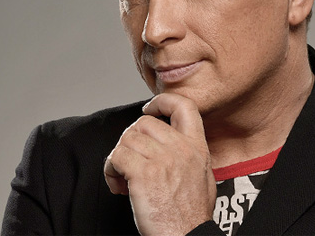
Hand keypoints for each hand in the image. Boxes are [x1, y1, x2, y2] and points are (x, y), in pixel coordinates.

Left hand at [104, 93, 215, 235]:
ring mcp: (162, 160)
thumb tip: (172, 141)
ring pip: (126, 139)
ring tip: (123, 178)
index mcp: (197, 146)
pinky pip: (116, 157)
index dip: (162, 101)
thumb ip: (190, 153)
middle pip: (144, 123)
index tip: (149, 110)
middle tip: (131, 161)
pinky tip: (119, 186)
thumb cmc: (191, 214)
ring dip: (119, 158)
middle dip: (131, 140)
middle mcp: (181, 149)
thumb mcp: (203, 175)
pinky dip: (111, 170)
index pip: (184, 105)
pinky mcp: (143, 175)